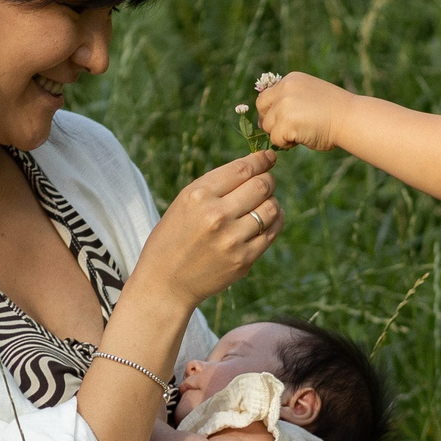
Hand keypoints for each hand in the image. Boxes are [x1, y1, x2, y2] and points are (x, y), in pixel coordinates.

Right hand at [135, 150, 281, 305]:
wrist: (165, 283)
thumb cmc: (173, 238)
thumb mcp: (184, 203)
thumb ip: (216, 186)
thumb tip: (255, 167)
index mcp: (198, 195)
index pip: (242, 169)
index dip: (261, 160)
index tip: (269, 157)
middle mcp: (216, 216)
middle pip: (261, 186)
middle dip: (268, 180)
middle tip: (266, 182)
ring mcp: (232, 239)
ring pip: (271, 208)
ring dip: (272, 201)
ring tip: (264, 203)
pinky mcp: (244, 260)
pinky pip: (272, 231)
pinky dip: (275, 221)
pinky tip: (267, 219)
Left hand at [254, 72, 351, 151]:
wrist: (351, 119)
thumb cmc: (336, 111)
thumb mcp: (310, 95)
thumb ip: (291, 99)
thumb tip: (270, 116)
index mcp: (291, 80)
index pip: (267, 96)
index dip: (271, 110)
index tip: (281, 120)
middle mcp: (284, 90)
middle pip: (261, 109)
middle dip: (270, 121)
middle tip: (285, 130)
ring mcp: (284, 106)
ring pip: (268, 126)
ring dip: (280, 134)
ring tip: (301, 133)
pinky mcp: (286, 123)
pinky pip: (276, 139)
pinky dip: (287, 144)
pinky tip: (303, 138)